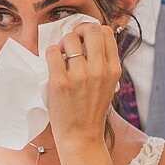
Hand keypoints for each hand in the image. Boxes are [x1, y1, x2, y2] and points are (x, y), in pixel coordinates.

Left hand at [43, 22, 121, 144]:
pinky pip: (53, 52)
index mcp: (113, 69)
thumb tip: (89, 37)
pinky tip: (54, 64)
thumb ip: (104, 62)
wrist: (81, 136)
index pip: (106, 32)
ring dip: (63, 43)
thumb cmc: (91, 109)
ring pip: (70, 38)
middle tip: (73, 42)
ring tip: (63, 55)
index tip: (85, 38)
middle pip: (91, 29)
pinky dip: (51, 53)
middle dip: (79, 30)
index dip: (93, 30)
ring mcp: (79, 76)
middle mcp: (99, 70)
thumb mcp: (108, 84)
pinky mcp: (60, 82)